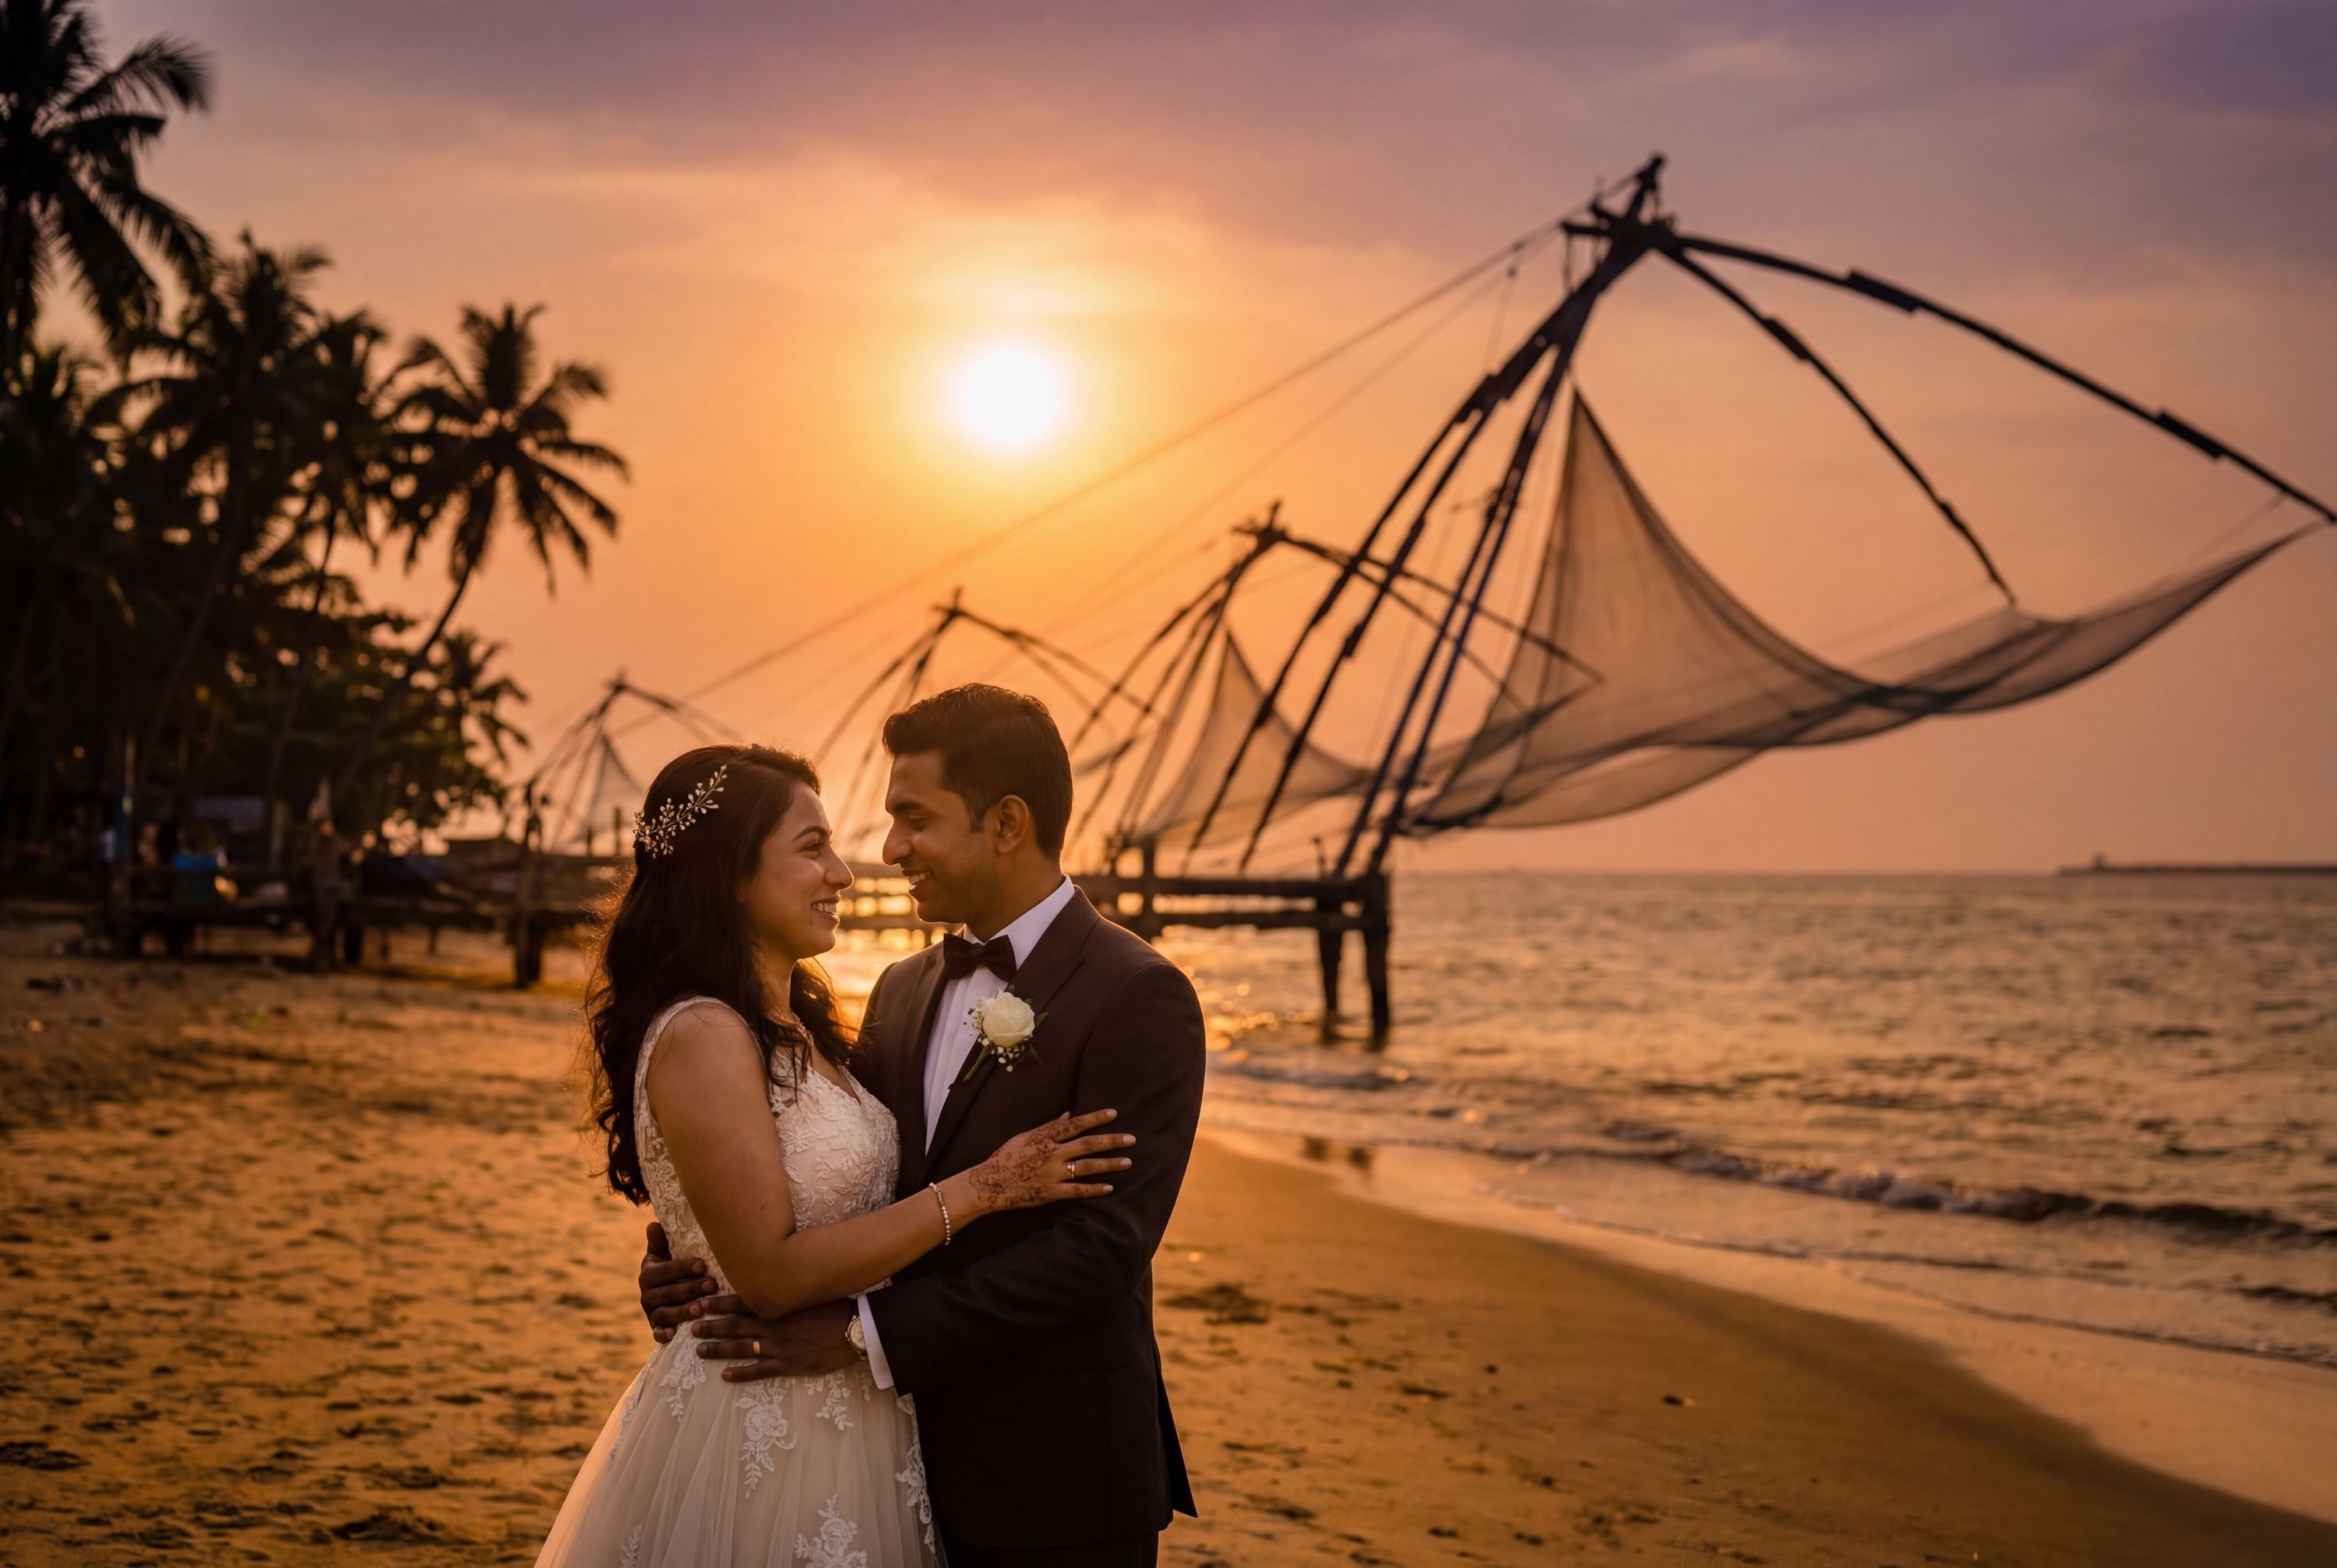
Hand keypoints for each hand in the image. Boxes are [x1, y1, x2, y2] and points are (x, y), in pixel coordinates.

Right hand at [638, 1220, 721, 1342]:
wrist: (673, 1296)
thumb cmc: (677, 1268)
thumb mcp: (668, 1253)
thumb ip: (662, 1241)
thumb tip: (654, 1224)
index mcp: (650, 1272)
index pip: (665, 1270)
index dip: (683, 1268)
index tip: (703, 1265)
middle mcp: (647, 1293)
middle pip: (667, 1292)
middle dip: (690, 1289)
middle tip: (712, 1285)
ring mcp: (651, 1312)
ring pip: (665, 1313)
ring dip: (682, 1312)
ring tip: (701, 1309)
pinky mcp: (656, 1328)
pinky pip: (657, 1333)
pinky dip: (663, 1334)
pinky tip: (674, 1334)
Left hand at [692, 1298, 858, 1381]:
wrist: (857, 1329)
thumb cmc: (837, 1307)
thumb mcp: (811, 1292)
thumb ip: (789, 1291)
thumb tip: (773, 1282)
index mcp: (780, 1305)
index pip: (742, 1302)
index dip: (719, 1303)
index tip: (700, 1302)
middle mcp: (774, 1325)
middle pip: (735, 1325)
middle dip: (711, 1326)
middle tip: (691, 1328)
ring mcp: (780, 1346)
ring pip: (741, 1348)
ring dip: (719, 1349)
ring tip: (700, 1351)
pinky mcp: (789, 1364)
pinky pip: (759, 1371)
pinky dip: (741, 1373)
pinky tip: (726, 1376)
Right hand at [966, 1108, 1134, 1218]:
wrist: (989, 1184)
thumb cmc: (1005, 1157)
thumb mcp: (1024, 1136)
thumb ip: (1048, 1127)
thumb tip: (1068, 1115)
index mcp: (1044, 1136)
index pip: (1075, 1124)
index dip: (1096, 1118)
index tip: (1114, 1113)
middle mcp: (1052, 1153)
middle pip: (1087, 1144)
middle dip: (1111, 1141)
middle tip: (1131, 1139)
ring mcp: (1053, 1173)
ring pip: (1087, 1167)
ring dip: (1109, 1164)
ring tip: (1128, 1162)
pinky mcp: (1052, 1192)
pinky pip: (1078, 1190)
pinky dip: (1094, 1189)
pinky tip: (1110, 1187)